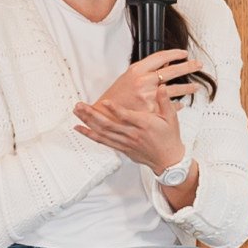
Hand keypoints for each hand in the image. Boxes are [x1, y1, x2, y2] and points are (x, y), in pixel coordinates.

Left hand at [71, 49, 199, 174]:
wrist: (168, 160)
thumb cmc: (169, 138)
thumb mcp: (171, 118)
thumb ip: (164, 101)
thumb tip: (161, 86)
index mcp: (145, 124)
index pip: (127, 116)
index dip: (115, 109)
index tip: (105, 101)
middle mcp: (132, 134)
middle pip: (108, 124)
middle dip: (92, 114)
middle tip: (80, 105)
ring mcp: (125, 142)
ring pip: (103, 133)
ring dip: (87, 122)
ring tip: (76, 112)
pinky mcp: (122, 148)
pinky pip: (103, 142)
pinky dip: (90, 135)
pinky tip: (80, 128)